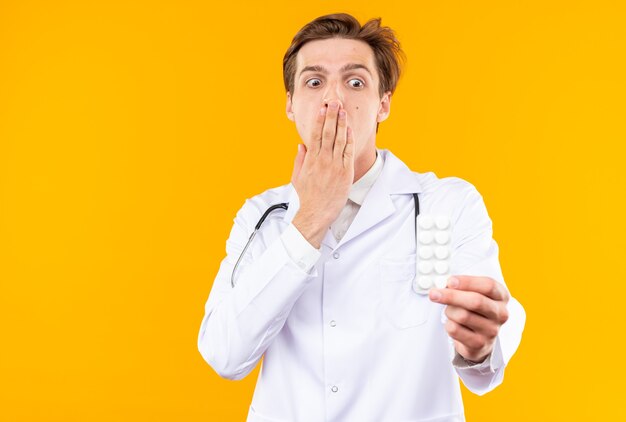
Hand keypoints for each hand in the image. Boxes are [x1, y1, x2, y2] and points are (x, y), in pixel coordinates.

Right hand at [290, 100, 353, 247]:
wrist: (316, 213)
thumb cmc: (307, 197)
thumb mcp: (297, 177)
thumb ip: (299, 160)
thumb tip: (301, 145)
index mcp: (310, 159)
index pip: (316, 134)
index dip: (320, 120)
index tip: (322, 108)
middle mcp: (322, 160)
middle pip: (328, 133)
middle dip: (331, 116)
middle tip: (334, 102)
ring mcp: (334, 165)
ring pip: (339, 140)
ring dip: (341, 124)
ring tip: (343, 111)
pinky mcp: (344, 172)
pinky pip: (348, 152)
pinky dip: (349, 140)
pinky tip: (350, 129)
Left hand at [429, 276, 509, 362]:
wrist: (479, 339)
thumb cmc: (475, 311)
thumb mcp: (475, 295)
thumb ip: (463, 287)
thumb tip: (444, 285)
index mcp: (501, 297)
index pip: (488, 286)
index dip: (467, 282)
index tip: (450, 281)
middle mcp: (500, 313)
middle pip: (476, 301)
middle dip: (451, 296)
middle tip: (434, 293)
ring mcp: (492, 330)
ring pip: (462, 316)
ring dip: (449, 311)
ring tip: (450, 312)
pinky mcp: (479, 344)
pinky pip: (455, 330)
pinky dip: (448, 324)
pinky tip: (453, 324)